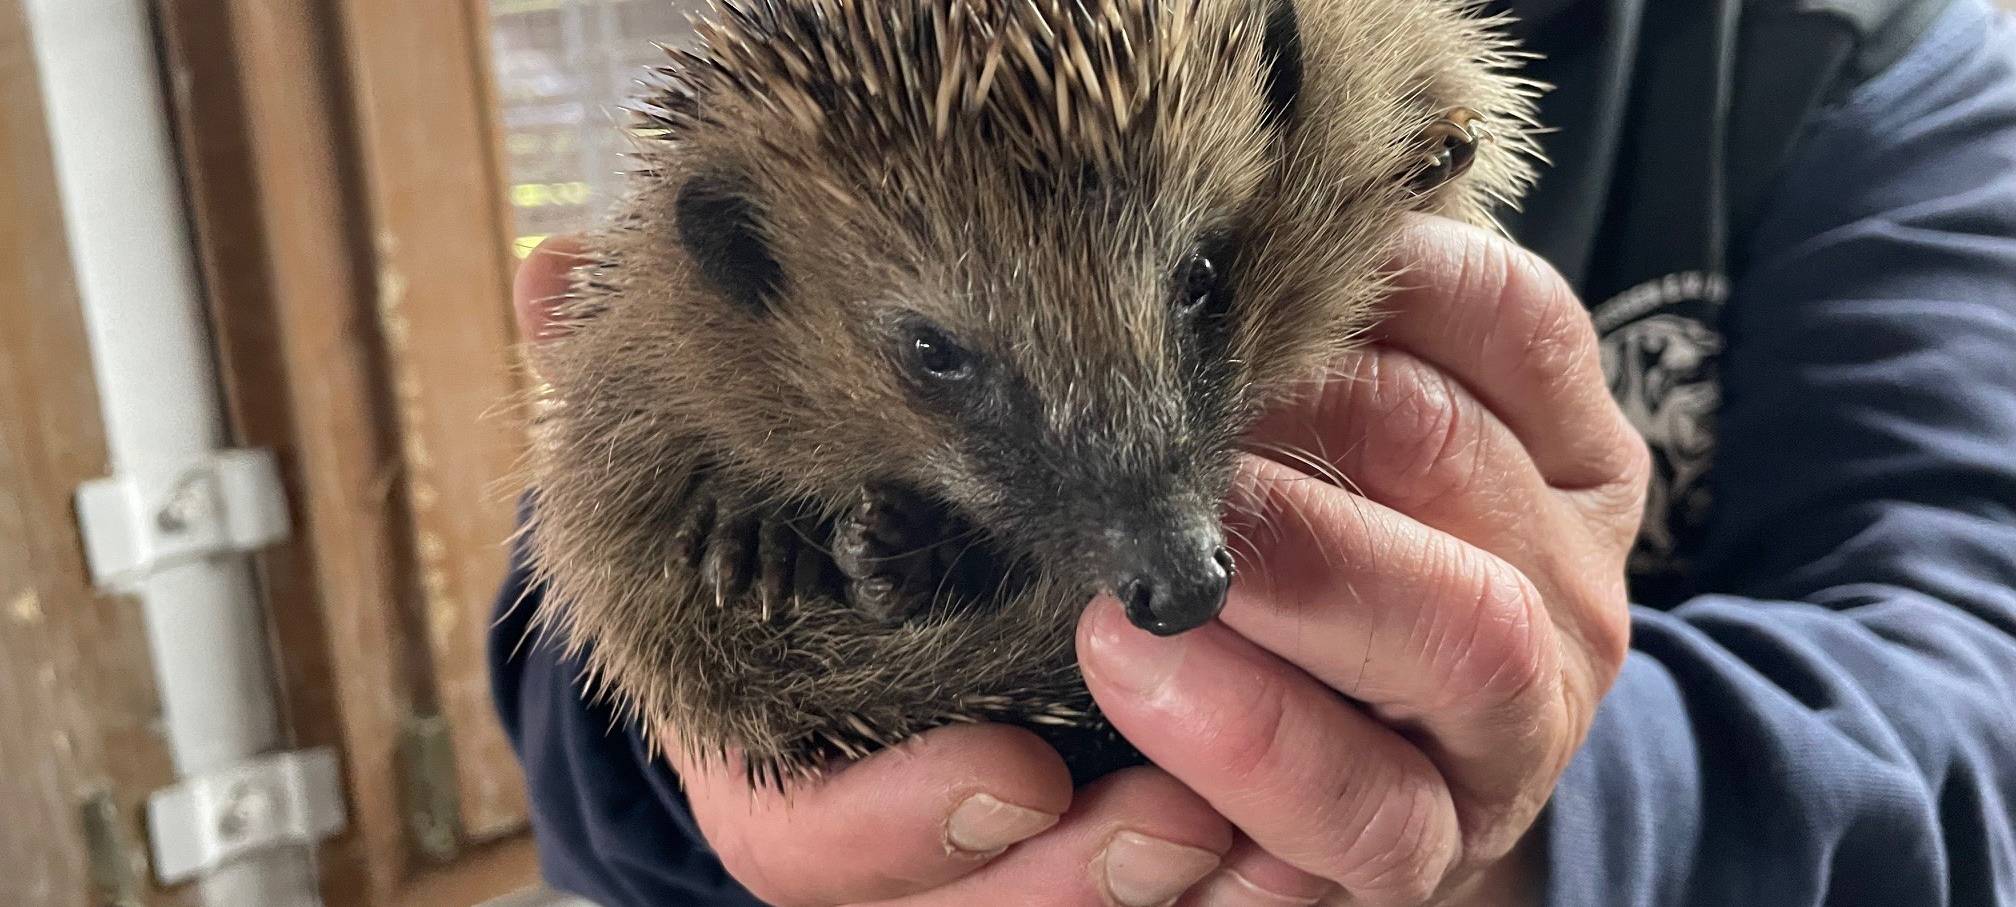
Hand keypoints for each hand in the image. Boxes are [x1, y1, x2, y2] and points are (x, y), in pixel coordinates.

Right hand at [513, 237, 1242, 906]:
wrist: (854, 570)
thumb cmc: (794, 509)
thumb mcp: (727, 454)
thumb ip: (659, 388)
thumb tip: (552, 275)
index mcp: (767, 744)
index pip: (800, 842)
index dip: (894, 828)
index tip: (1011, 776)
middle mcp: (873, 826)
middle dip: (1064, 882)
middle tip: (1183, 816)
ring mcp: (971, 861)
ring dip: (1156, 885)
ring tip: (1260, 816)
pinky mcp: (1070, 850)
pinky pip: (1138, 903)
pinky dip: (1225, 893)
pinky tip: (1295, 843)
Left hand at [1076, 213, 1646, 905]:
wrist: (1401, 782)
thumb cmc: (1357, 576)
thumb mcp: (1376, 446)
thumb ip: (1340, 352)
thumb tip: (1225, 230)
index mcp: (1565, 451)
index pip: (1507, 311)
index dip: (1374, 272)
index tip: (1238, 256)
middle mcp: (1568, 573)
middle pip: (1446, 446)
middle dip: (1285, 411)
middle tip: (1144, 392)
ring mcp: (1525, 718)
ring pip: (1452, 624)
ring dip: (1286, 567)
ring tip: (1138, 540)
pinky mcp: (1436, 842)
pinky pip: (1362, 802)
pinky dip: (1247, 736)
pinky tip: (1132, 667)